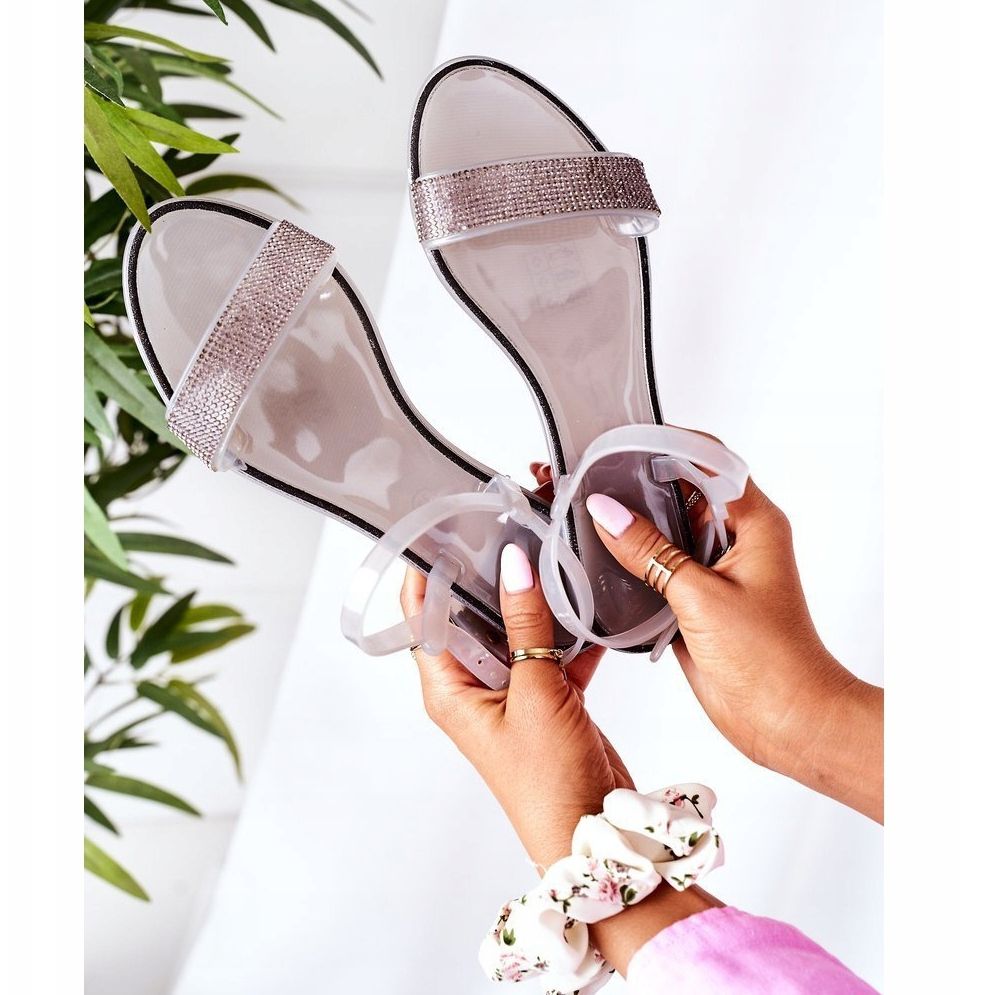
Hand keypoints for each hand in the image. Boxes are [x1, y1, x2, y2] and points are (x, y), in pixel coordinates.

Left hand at [401, 542, 718, 971]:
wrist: (594, 833)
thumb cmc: (548, 784)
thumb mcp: (536, 695)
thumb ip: (527, 626)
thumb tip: (514, 564)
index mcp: (449, 689)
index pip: (423, 617)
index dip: (427, 573)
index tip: (442, 528)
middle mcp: (474, 687)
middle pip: (472, 616)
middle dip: (490, 576)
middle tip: (508, 526)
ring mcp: (512, 691)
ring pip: (516, 629)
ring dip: (534, 599)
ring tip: (550, 551)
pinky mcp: (547, 697)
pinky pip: (552, 650)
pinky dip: (570, 630)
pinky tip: (590, 602)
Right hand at [574, 460, 881, 822]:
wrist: (787, 722)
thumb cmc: (772, 662)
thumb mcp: (702, 598)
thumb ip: (650, 552)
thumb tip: (604, 510)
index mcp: (755, 522)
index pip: (708, 460)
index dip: (664, 444)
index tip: (619, 442)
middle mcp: (736, 539)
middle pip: (680, 492)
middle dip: (634, 483)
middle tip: (586, 476)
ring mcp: (714, 570)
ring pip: (665, 531)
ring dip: (628, 523)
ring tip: (581, 511)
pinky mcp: (695, 600)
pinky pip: (657, 567)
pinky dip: (629, 560)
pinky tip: (594, 557)